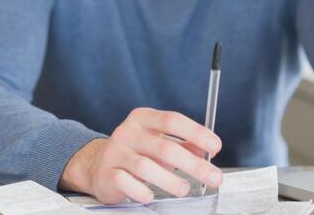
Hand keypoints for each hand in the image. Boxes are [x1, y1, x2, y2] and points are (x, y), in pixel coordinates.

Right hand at [60, 108, 223, 203]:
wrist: (98, 165)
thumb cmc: (135, 152)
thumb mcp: (159, 142)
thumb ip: (183, 144)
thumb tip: (208, 151)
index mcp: (143, 119)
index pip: (172, 120)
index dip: (196, 132)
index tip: (215, 146)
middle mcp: (128, 132)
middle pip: (164, 146)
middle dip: (193, 164)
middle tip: (214, 177)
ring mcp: (116, 152)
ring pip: (145, 166)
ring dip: (169, 180)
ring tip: (185, 189)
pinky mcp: (107, 173)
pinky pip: (126, 182)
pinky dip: (141, 190)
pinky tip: (151, 195)